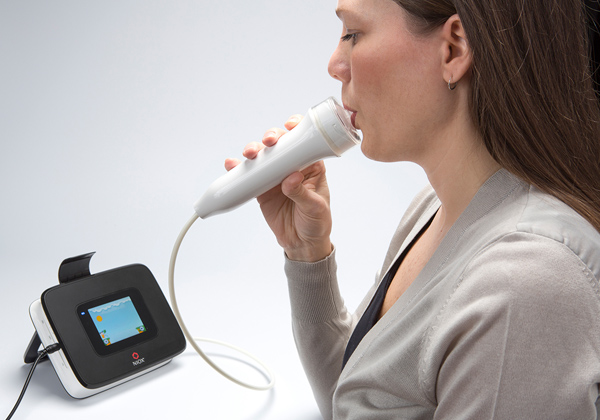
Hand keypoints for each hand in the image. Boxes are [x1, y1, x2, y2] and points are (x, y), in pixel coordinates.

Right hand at [224, 115, 332, 261]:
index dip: (296, 128)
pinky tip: (232, 165)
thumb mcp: (315, 208)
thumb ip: (302, 193)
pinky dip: (239, 168)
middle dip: (271, 138)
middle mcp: (292, 166)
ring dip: (254, 150)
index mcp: (311, 166)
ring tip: (249, 154)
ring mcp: (275, 176)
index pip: (304, 141)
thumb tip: (290, 179)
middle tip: (268, 143)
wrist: (302, 244)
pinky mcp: (262, 188)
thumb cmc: (317, 223)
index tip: (289, 126)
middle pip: (280, 144)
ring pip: (262, 156)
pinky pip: (249, 175)